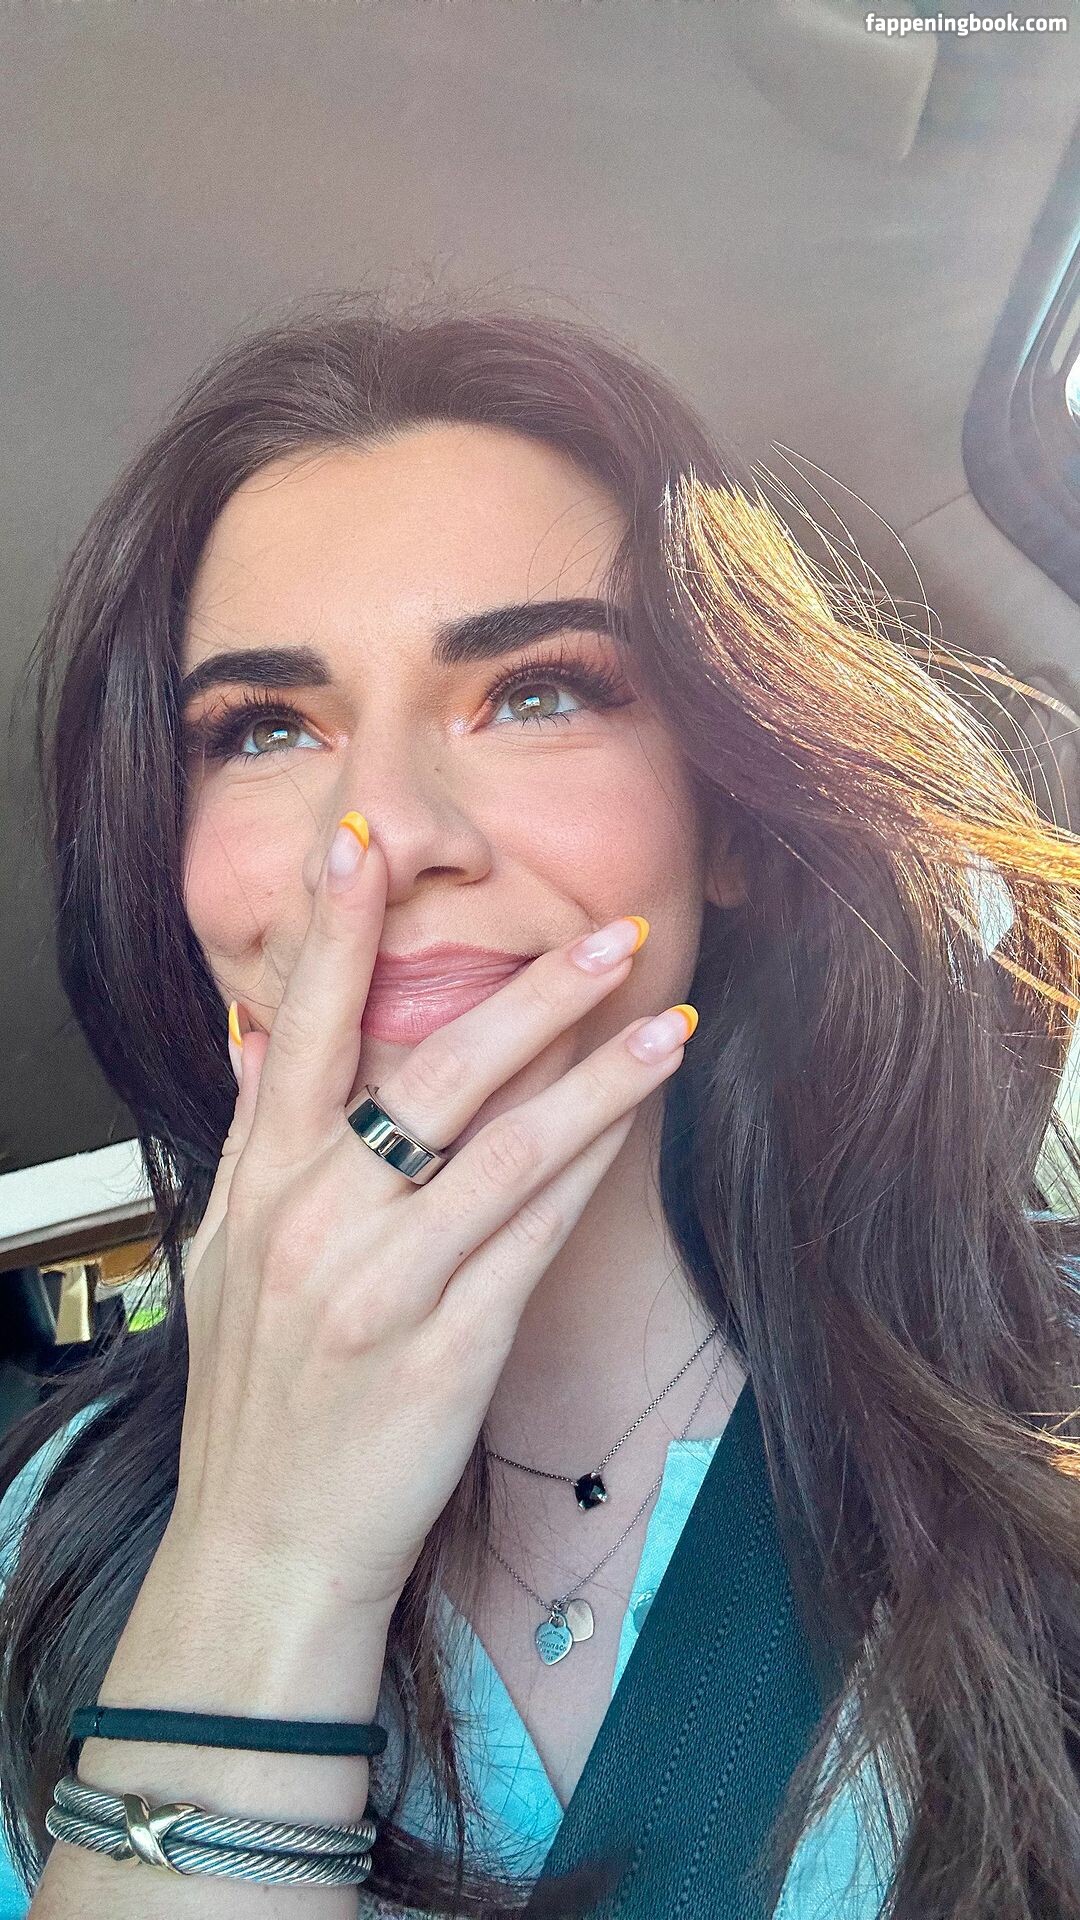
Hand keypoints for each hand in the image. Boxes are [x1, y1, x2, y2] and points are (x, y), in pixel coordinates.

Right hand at [172, 815, 696, 1622]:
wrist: (268, 1544)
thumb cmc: (255, 1399)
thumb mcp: (223, 1258)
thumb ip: (250, 1139)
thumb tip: (256, 1040)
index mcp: (259, 1183)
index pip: (298, 1028)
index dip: (333, 928)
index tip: (365, 837)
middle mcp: (314, 1218)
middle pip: (432, 1071)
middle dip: (532, 992)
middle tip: (609, 930)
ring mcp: (380, 1283)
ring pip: (505, 1146)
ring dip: (598, 1072)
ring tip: (666, 1014)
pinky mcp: (444, 1346)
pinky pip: (533, 1234)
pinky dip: (589, 1167)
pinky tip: (637, 1119)